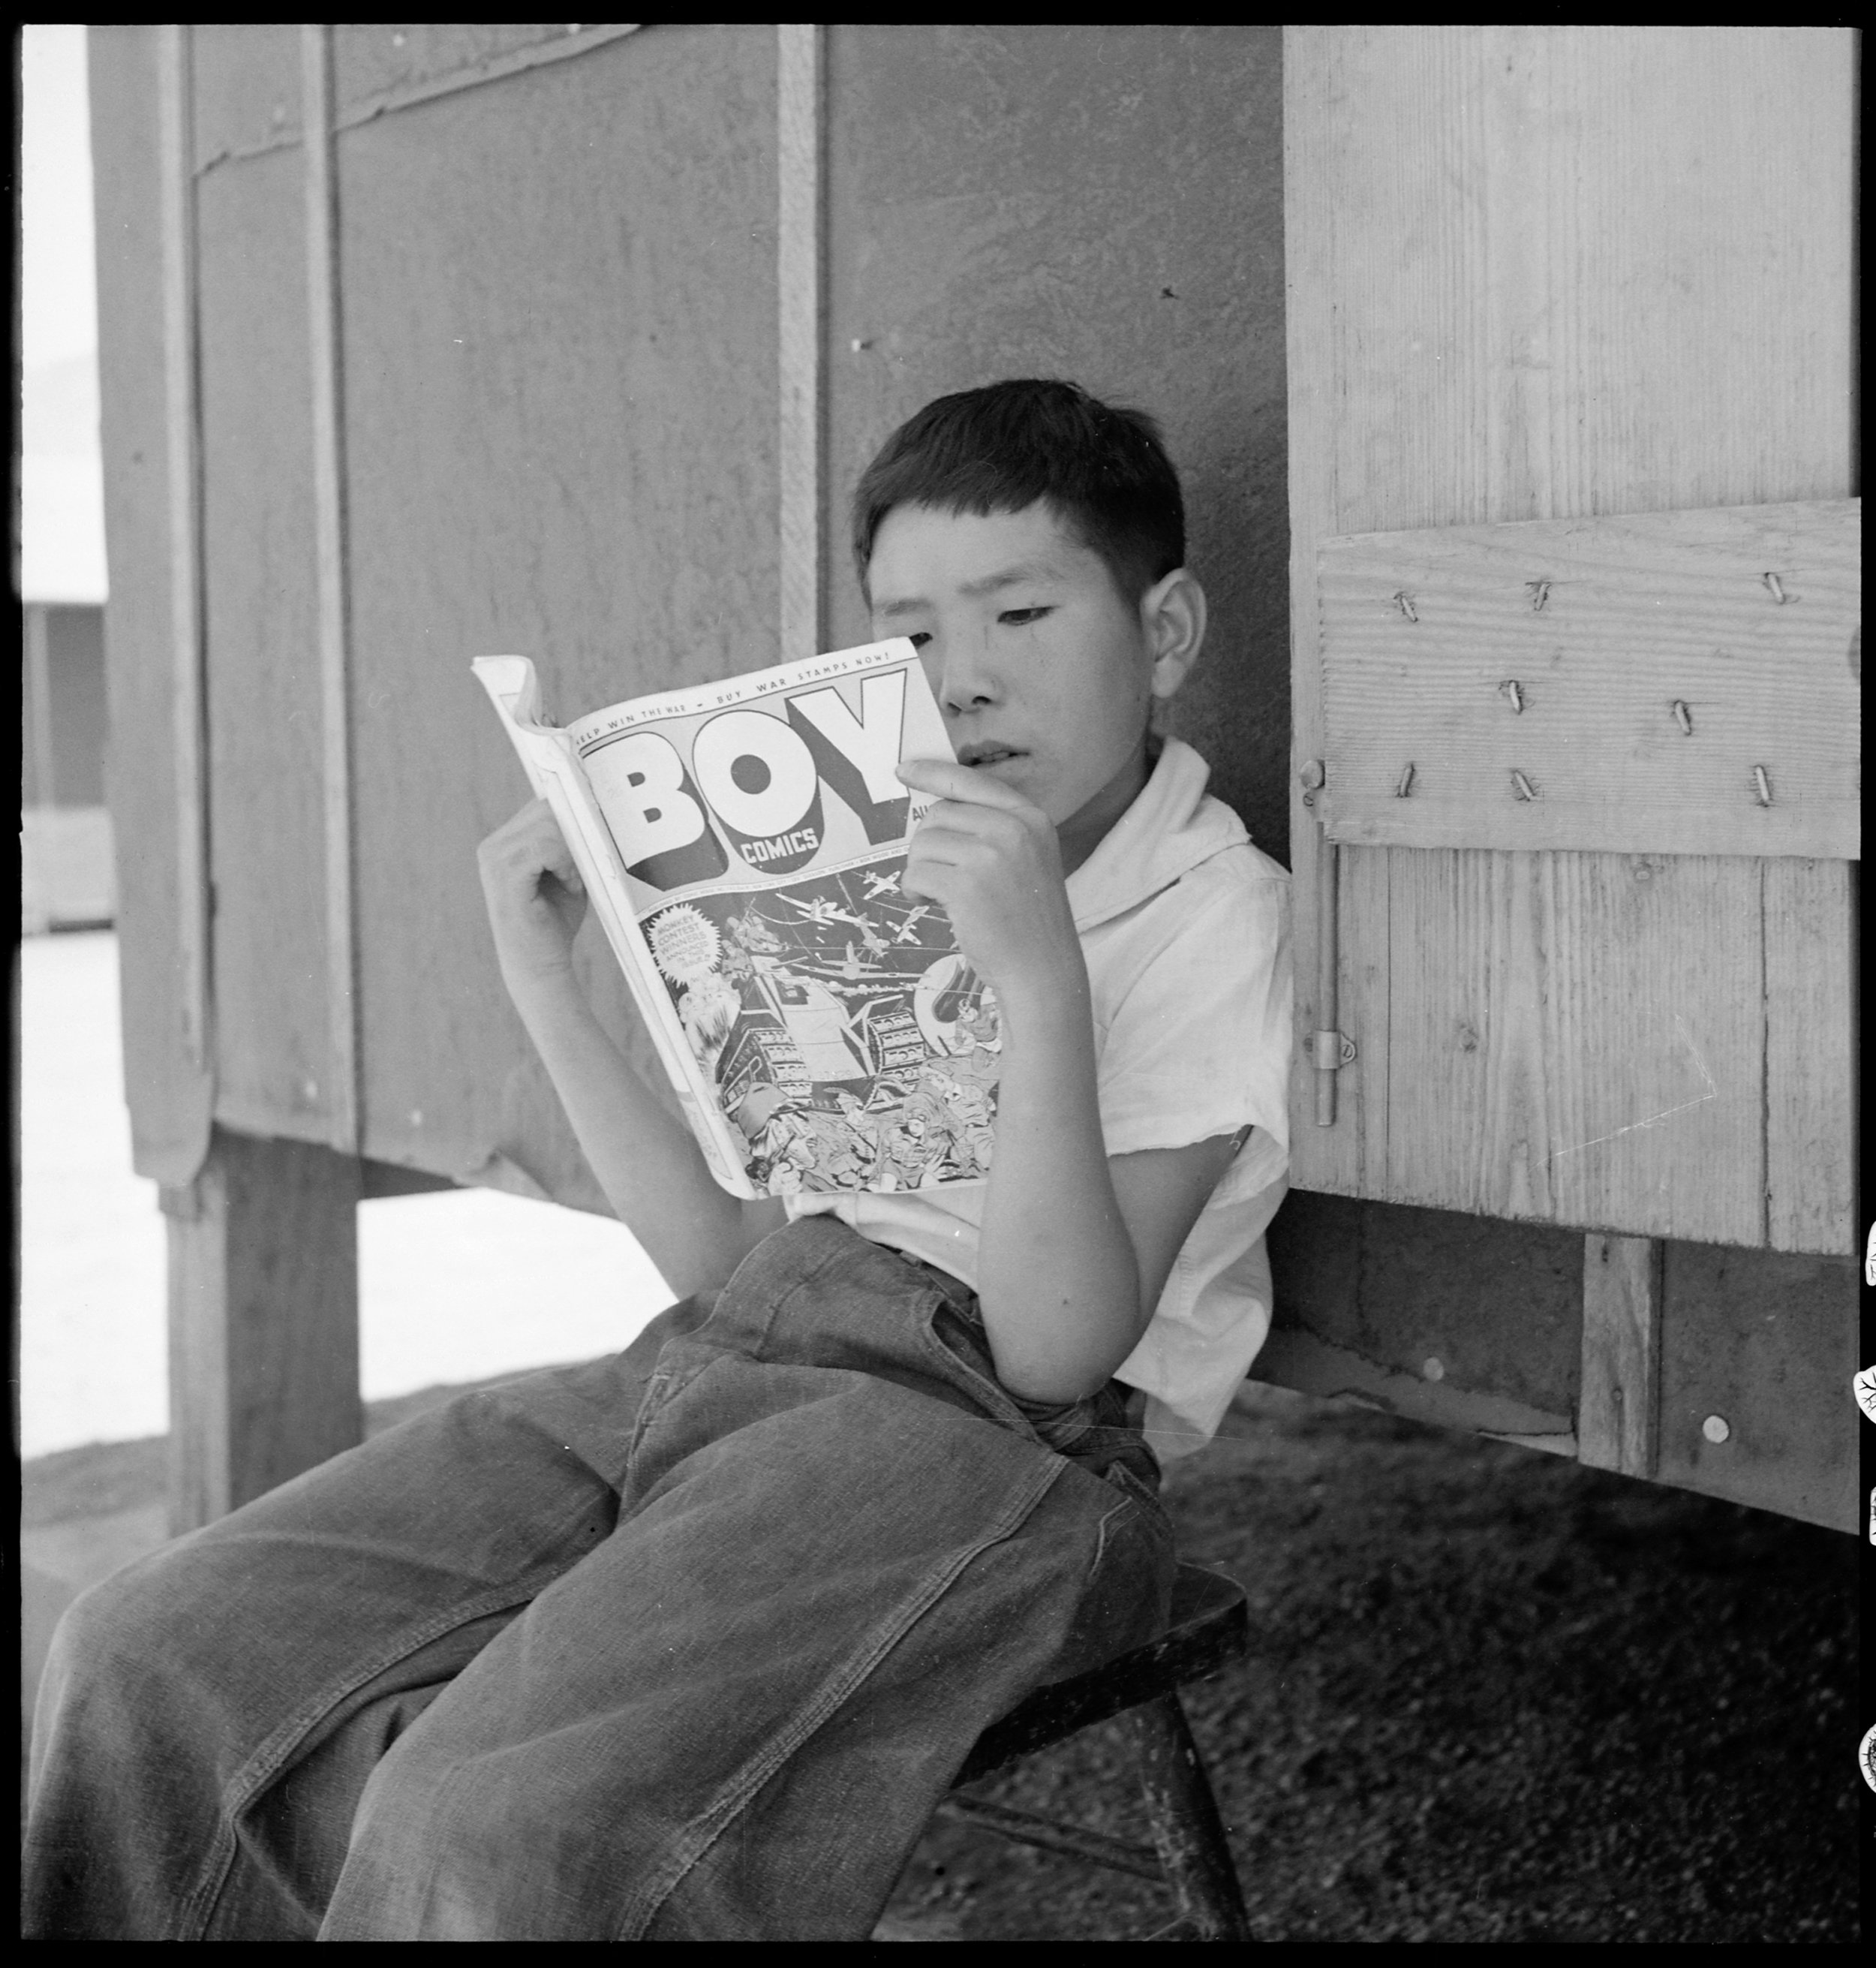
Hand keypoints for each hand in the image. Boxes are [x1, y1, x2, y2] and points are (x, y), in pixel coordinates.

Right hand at [477, 797, 587, 993]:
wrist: (539, 966)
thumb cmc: (555, 922)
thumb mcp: (566, 873)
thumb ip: (570, 842)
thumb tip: (589, 809)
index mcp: (504, 842)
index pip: (542, 806)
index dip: (572, 819)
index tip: (590, 843)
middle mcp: (493, 846)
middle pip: (546, 809)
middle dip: (574, 834)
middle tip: (582, 868)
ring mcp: (495, 858)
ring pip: (549, 826)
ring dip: (572, 853)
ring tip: (573, 881)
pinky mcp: (505, 874)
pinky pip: (545, 847)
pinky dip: (566, 864)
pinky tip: (569, 886)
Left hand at [896, 758, 1084, 1008]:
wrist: (1043, 970)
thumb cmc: (1027, 920)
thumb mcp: (1025, 860)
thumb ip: (992, 829)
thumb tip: (935, 810)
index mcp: (1030, 818)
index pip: (971, 782)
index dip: (933, 774)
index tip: (904, 771)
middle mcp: (1013, 830)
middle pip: (939, 814)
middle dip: (927, 845)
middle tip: (939, 877)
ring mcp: (991, 857)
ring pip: (923, 844)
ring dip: (919, 871)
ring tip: (940, 895)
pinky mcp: (966, 887)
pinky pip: (916, 874)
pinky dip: (914, 891)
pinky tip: (932, 906)